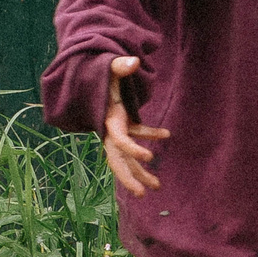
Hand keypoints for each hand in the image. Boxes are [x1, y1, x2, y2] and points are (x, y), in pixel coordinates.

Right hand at [103, 54, 169, 194]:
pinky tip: (167, 134)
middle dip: (129, 177)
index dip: (133, 149)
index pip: (119, 141)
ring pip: (127, 157)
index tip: (150, 157)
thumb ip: (120, 66)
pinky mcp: (122, 123)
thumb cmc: (101, 71)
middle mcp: (110, 130)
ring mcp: (116, 129)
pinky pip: (136, 135)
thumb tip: (132, 63)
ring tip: (158, 187)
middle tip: (143, 194)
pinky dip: (150, 136)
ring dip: (140, 172)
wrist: (91, 72)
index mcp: (108, 120)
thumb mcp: (109, 68)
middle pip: (117, 159)